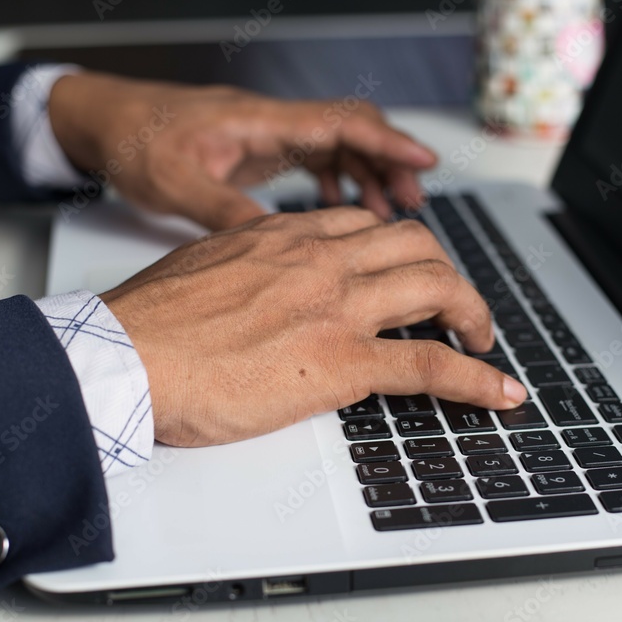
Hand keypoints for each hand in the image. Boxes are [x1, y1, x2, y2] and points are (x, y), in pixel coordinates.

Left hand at [48, 71, 436, 228]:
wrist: (101, 120)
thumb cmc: (132, 140)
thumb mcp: (174, 184)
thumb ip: (226, 214)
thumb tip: (276, 248)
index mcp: (257, 122)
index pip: (339, 123)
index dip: (387, 142)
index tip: (425, 161)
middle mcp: (270, 123)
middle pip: (351, 132)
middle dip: (389, 164)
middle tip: (413, 205)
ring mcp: (267, 135)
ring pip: (337, 147)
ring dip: (368, 177)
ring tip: (390, 214)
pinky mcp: (259, 150)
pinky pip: (315, 160)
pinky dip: (337, 184)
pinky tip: (343, 213)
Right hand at [100, 207, 527, 446]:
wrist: (121, 357)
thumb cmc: (148, 322)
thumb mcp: (206, 267)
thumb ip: (249, 268)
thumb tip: (261, 287)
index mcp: (287, 236)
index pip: (369, 229)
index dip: (403, 251)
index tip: (411, 271)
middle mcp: (322, 260)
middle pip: (418, 247)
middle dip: (449, 275)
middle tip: (455, 307)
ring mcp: (338, 307)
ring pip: (439, 289)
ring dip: (473, 314)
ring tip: (480, 340)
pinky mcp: (343, 363)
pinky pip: (431, 364)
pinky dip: (476, 379)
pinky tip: (500, 392)